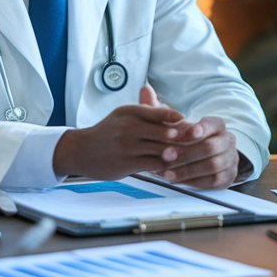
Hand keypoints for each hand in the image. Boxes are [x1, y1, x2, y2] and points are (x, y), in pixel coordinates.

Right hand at [53, 87, 187, 178]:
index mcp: (130, 110)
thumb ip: (150, 113)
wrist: (82, 150)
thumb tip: (178, 116)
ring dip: (175, 154)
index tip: (189, 127)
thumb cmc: (108, 132)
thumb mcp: (125, 115)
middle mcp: (128, 126)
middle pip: (167, 133)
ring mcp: (127, 146)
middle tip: (194, 144)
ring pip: (162, 150)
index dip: (180, 121)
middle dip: (182, 139)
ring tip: (184, 156)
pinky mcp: (126, 163)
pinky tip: (169, 166)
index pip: (163, 113)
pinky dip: (165, 166)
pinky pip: (154, 165)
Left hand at [136, 84, 241, 188]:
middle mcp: (227, 141)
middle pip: (211, 147)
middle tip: (166, 155)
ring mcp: (229, 160)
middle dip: (187, 153)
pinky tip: (176, 180)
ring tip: (166, 172)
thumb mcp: (172, 125)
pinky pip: (212, 181)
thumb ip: (158, 109)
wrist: (203, 159)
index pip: (214, 124)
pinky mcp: (226, 178)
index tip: (188, 131)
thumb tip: (144, 89)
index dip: (202, 129)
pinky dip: (193, 182)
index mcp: (217, 126)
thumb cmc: (184, 139)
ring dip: (187, 170)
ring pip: (212, 166)